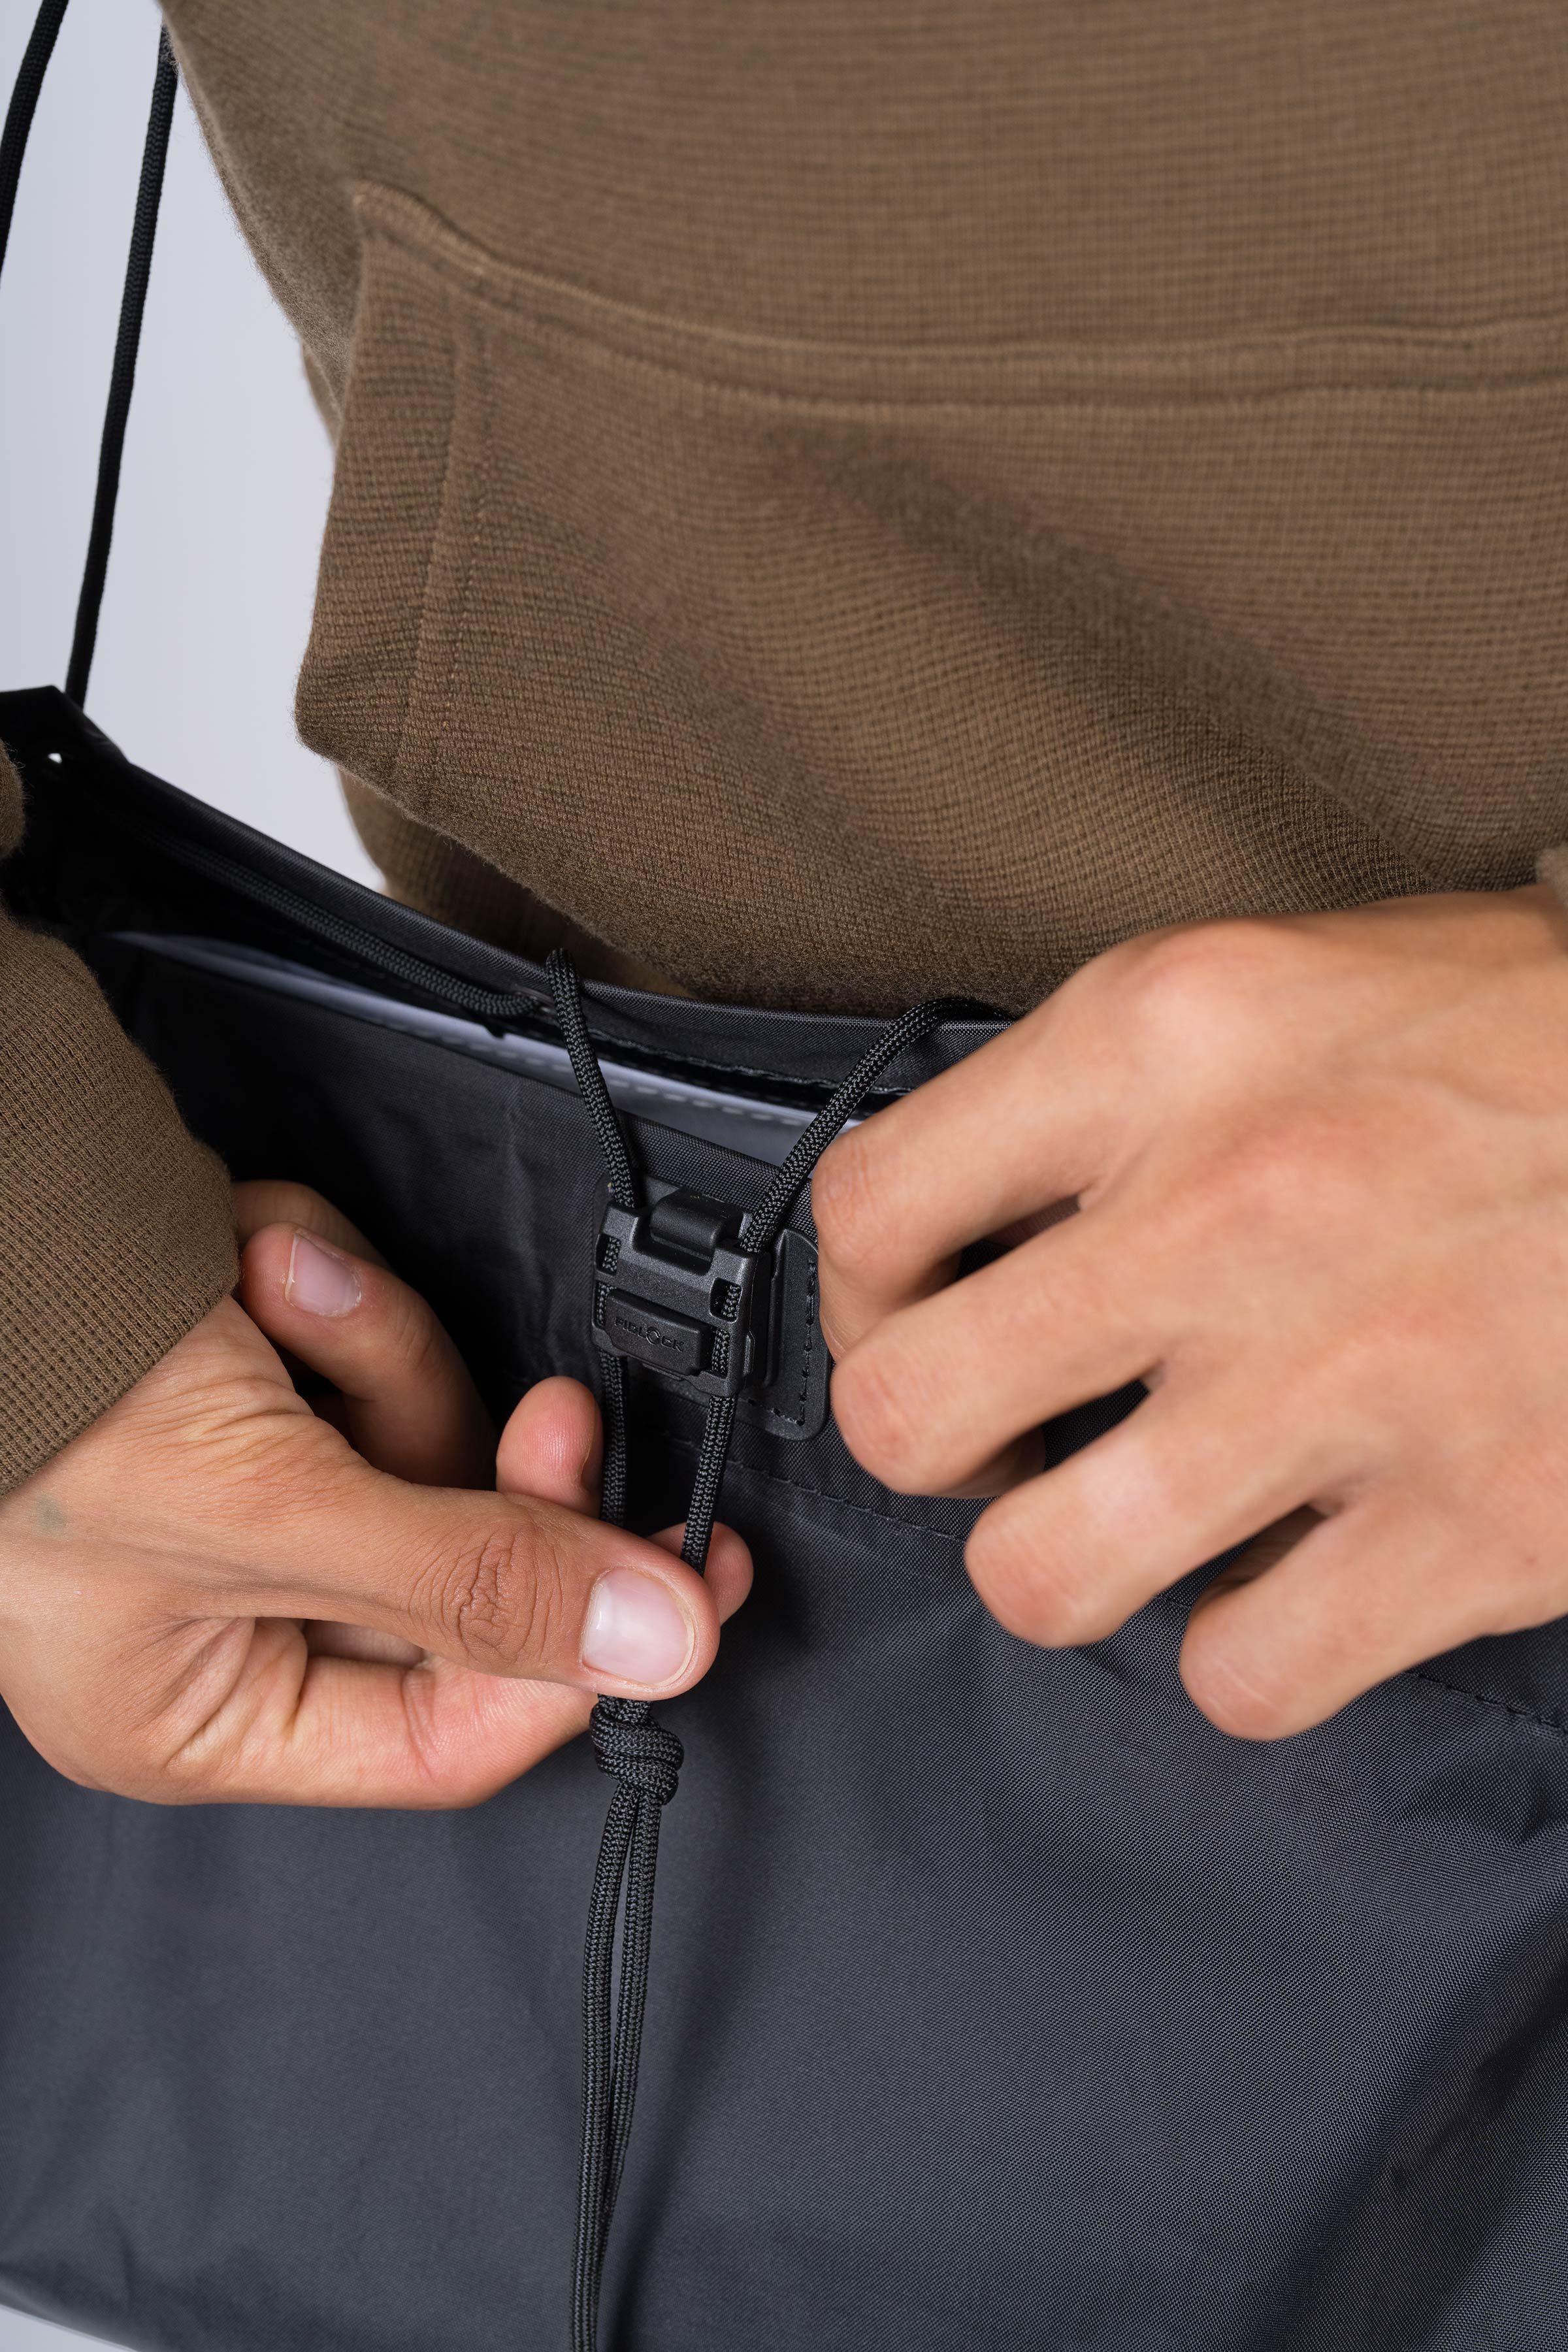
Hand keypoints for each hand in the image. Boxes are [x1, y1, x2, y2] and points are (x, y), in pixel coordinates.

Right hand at [0, 1182, 748, 1805]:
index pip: (448, 1730)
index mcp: (208, 1712)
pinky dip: (322, 1280)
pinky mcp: (254, 1377)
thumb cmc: (35, 1408)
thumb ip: (473, 1584)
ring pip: (416, 1428)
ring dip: (365, 1336)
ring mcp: (242, 1487)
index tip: (688, 1572)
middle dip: (456, 1446)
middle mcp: (228, 1614)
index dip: (577, 1656)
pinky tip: (252, 1253)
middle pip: (455, 1564)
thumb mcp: (267, 1516)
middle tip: (556, 1412)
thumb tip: (661, 1648)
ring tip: (271, 1280)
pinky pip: (365, 1339)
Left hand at [813, 887, 1567, 1738]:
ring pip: (1045, 1580)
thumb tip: (967, 1227)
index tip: (918, 1316)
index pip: (870, 1209)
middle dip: (942, 1449)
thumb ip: (1105, 1095)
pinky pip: (1242, 1675)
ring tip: (1143, 1515)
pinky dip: (1251, 1649)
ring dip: (1075, 1566)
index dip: (864, 1293)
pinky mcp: (1475, 1527)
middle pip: (909, 1416)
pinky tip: (1297, 1572)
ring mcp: (1350, 1382)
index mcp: (1165, 1041)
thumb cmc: (1529, 1039)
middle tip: (1014, 1434)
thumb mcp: (1284, 982)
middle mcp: (1231, 1209)